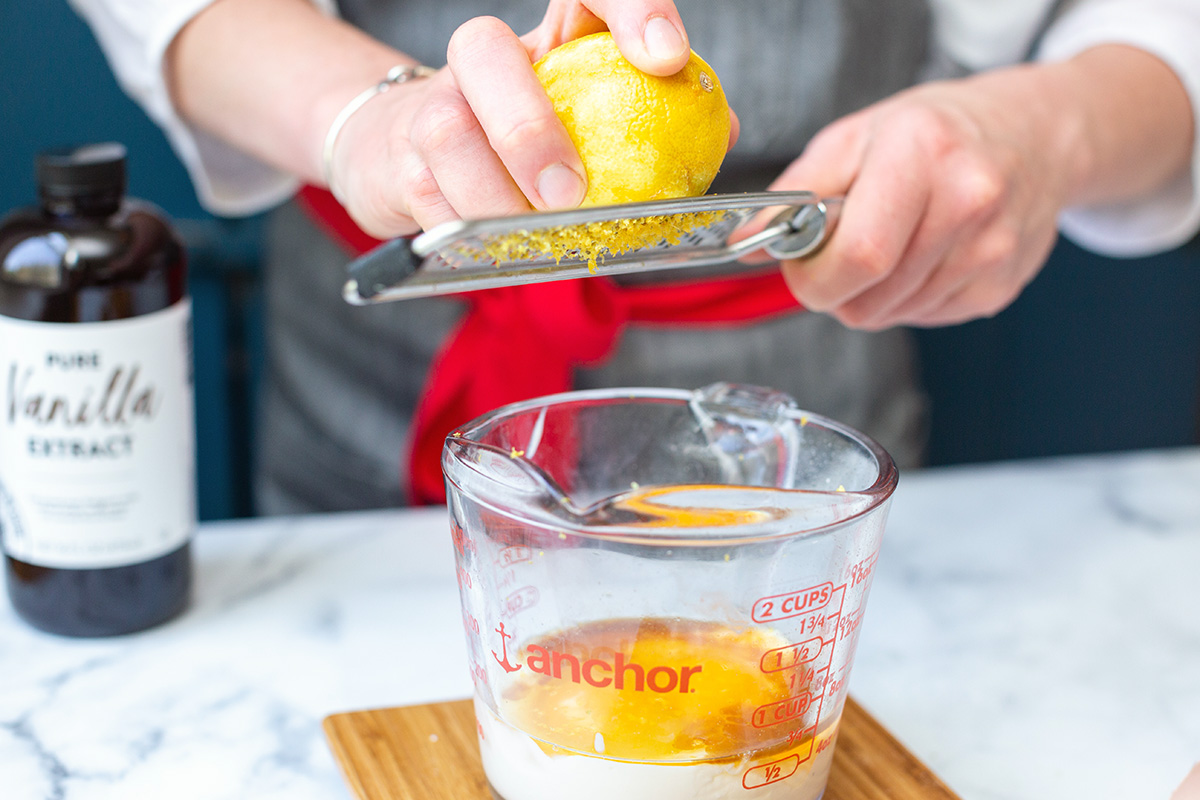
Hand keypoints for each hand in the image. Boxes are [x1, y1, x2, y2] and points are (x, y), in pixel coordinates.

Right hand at [329, 1, 695, 238]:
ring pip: (445, 135)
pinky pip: (425, 199)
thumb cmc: (524, 140)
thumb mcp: (593, 119)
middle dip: (528, 125)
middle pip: (482, 47)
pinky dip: (466, 233)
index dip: (630, 7)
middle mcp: (480, 58)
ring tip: (531, 237)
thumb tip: (723, 131)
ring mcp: (430, 106)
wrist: (407, 155)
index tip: (666, 58)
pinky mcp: (397, 163)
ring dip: (493, 198)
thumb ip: (655, 122)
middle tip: (567, 192)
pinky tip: (497, 249)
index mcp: (548, 39)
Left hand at [758, 66, 1088, 329]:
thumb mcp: (854, 139)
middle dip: (834, 288)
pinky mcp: (1000, 287)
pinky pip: (922, 318)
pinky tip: (921, 256)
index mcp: (922, 153)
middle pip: (868, 300)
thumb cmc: (936, 132)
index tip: (802, 262)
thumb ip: (793, 194)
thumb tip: (746, 243)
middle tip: (839, 251)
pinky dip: (905, 298)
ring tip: (888, 244)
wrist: (1034, 133)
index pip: (858, 255)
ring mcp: (991, 250)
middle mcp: (968, 201)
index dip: (813, 276)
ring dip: (870, 294)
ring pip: (890, 317)